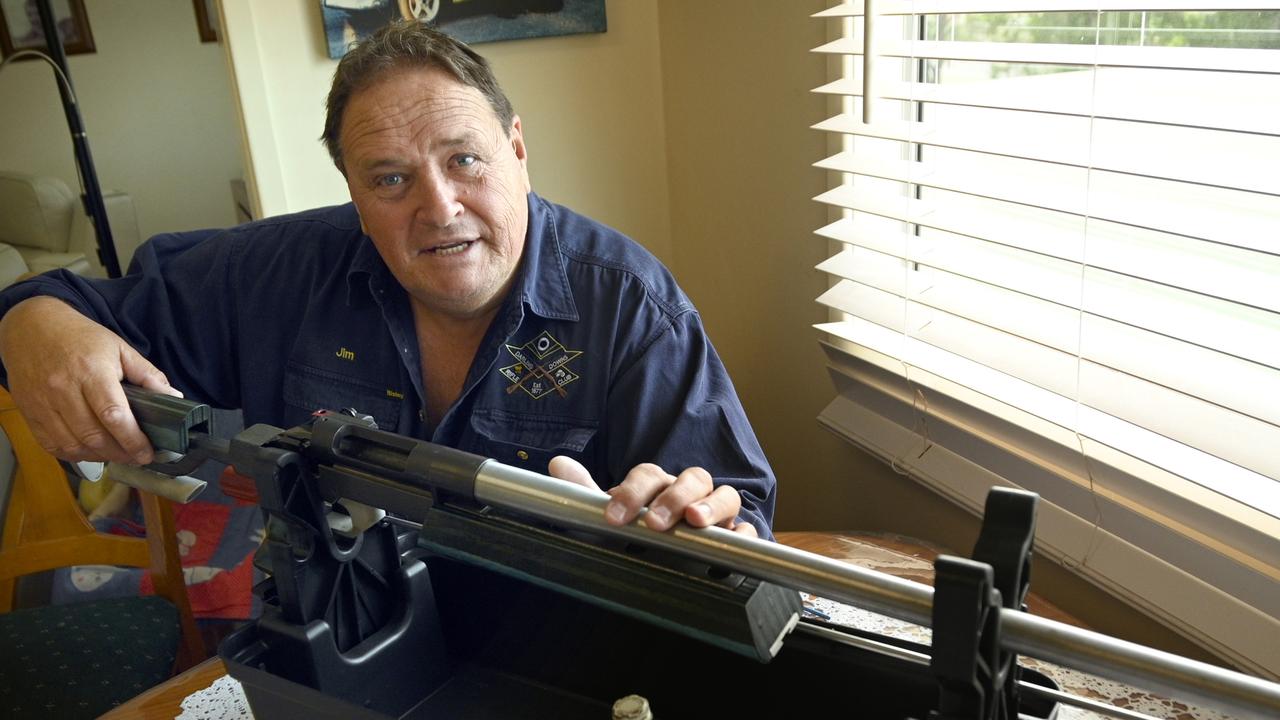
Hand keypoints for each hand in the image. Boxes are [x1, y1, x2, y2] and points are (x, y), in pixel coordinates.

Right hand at [0, 297, 179, 463]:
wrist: (32, 328)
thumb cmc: (81, 338)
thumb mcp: (120, 348)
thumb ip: (148, 375)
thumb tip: (174, 398)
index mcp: (91, 372)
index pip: (114, 415)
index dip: (133, 439)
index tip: (147, 452)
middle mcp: (63, 390)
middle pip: (93, 436)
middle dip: (120, 453)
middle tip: (136, 456)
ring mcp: (42, 403)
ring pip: (72, 445)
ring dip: (98, 457)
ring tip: (117, 454)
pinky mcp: (29, 412)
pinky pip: (51, 445)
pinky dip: (73, 454)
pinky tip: (90, 451)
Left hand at [547, 456, 756, 536]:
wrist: (669, 567)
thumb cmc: (637, 537)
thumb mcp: (612, 519)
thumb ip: (586, 493)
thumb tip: (558, 465)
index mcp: (659, 485)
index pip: (649, 474)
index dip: (632, 491)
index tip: (614, 516)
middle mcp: (690, 494)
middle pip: (692, 478)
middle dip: (674, 496)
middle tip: (654, 523)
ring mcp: (717, 516)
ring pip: (725, 496)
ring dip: (711, 505)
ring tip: (695, 522)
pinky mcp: (736, 540)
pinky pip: (749, 530)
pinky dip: (745, 534)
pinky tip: (734, 542)